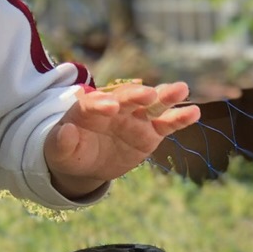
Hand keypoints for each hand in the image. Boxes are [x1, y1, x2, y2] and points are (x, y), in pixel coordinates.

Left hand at [44, 82, 201, 198]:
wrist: (87, 163)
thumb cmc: (69, 152)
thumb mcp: (58, 151)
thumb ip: (61, 142)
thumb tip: (66, 131)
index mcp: (88, 108)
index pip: (93, 103)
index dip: (101, 104)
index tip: (110, 107)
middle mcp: (115, 107)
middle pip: (125, 97)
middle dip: (136, 95)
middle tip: (147, 95)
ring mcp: (135, 118)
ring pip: (151, 104)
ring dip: (165, 96)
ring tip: (181, 88)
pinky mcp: (151, 132)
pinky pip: (167, 124)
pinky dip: (180, 118)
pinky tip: (194, 112)